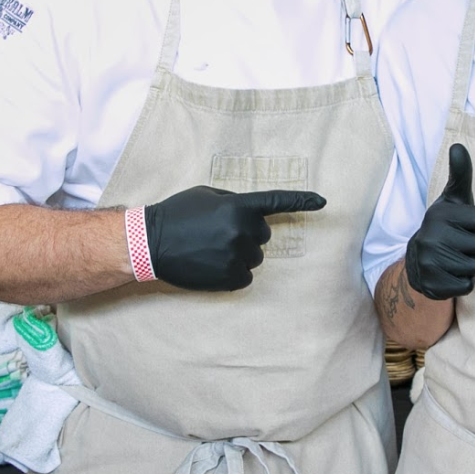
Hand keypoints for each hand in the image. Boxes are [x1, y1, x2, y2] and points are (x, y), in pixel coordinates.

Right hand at [143, 186, 324, 291]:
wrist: (150, 243)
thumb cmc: (177, 214)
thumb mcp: (206, 195)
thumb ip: (233, 201)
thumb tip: (251, 212)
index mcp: (238, 206)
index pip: (277, 202)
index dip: (303, 201)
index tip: (324, 202)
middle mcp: (242, 230)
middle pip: (263, 235)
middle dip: (246, 234)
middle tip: (218, 234)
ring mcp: (237, 256)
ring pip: (254, 258)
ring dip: (239, 254)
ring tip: (210, 250)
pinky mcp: (231, 278)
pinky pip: (245, 277)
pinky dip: (233, 273)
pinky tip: (211, 265)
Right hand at [405, 143, 474, 299]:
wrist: (417, 261)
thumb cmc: (446, 225)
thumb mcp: (452, 199)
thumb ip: (460, 174)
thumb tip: (458, 145)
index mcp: (439, 214)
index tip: (470, 224)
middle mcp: (432, 237)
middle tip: (459, 243)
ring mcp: (430, 262)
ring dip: (470, 264)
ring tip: (455, 257)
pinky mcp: (433, 285)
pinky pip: (467, 286)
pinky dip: (463, 282)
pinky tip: (450, 273)